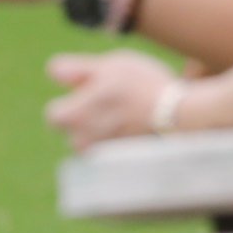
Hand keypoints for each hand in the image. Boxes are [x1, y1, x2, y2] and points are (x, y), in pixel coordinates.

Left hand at [44, 50, 176, 149]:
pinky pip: (112, 155)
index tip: (93, 91)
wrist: (180, 115)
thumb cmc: (141, 86)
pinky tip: (139, 128)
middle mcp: (82, 143)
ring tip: (131, 115)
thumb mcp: (107, 65)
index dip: (72, 100)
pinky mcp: (120, 167)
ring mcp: (102, 158)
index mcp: (72, 117)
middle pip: (75, 131)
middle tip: (115, 102)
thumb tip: (52, 73)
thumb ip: (74, 69)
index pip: (54, 114)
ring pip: (94, 143)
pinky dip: (121, 143)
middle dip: (88, 119)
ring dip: (104, 132)